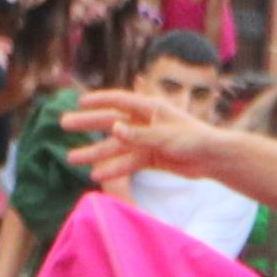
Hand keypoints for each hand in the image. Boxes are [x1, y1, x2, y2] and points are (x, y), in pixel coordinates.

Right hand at [60, 88, 219, 188]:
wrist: (213, 159)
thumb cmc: (194, 140)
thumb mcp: (165, 137)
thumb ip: (139, 135)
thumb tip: (113, 130)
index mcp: (150, 108)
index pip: (119, 101)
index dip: (98, 100)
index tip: (79, 102)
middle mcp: (145, 122)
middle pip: (111, 122)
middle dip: (88, 124)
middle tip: (64, 125)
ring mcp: (146, 141)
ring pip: (115, 146)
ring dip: (94, 152)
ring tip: (72, 159)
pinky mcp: (150, 158)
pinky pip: (127, 163)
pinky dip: (113, 169)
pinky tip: (97, 175)